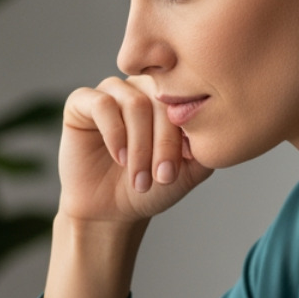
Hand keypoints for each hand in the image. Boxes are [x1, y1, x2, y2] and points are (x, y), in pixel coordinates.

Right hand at [57, 76, 214, 225]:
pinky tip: (118, 157)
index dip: (181, 137)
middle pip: (160, 100)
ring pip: (134, 103)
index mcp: (170, 97)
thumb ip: (206, 145)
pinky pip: (102, 104)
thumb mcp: (189, 170)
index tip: (175, 174)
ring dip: (139, 146)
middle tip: (160, 178)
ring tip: (139, 178)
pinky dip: (114, 134)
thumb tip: (216, 122)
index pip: (184, 100)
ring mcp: (112, 91)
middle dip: (161, 144)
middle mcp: (142, 87)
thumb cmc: (152, 188)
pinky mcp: (82, 101)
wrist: (112, 210)